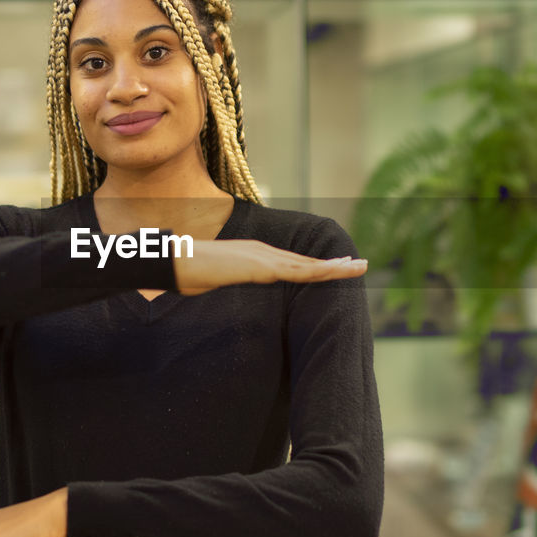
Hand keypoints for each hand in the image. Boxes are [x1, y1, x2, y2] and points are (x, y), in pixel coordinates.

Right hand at [173, 239, 366, 295]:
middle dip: (335, 265)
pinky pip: (295, 272)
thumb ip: (224, 279)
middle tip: (361, 264)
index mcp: (256, 256)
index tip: (337, 267)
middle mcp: (264, 253)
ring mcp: (264, 258)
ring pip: (307, 265)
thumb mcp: (213, 279)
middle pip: (306, 262)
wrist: (175, 261)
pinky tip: (334, 273)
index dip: (317, 266)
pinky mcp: (261, 267)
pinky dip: (317, 272)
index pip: (293, 263)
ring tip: (359, 267)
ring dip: (334, 268)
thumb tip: (216, 284)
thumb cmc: (187, 272)